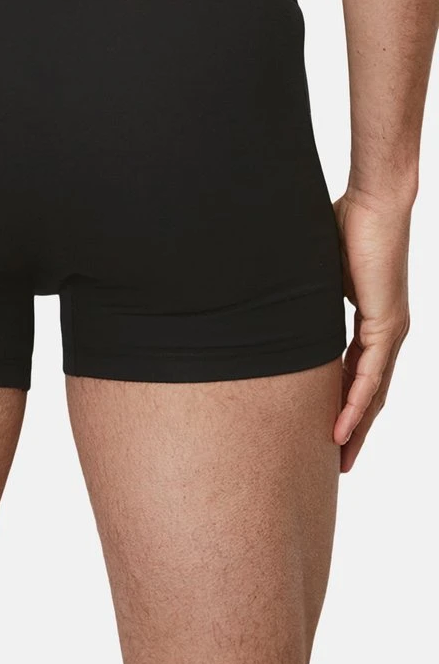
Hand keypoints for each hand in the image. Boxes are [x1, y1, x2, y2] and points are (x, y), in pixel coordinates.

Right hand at [332, 189, 411, 472]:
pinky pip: (370, 375)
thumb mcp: (318, 271)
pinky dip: (356, 405)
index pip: (359, 372)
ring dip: (357, 428)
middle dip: (354, 429)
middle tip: (338, 460)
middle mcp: (387, 331)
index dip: (345, 403)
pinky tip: (343, 428)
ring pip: (373, 392)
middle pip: (370, 393)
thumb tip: (272, 301)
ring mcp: (391, 330)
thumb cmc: (349, 222)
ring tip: (341, 458)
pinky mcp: (388, 325)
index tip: (329, 428)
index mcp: (374, 320)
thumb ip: (306, 294)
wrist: (377, 203)